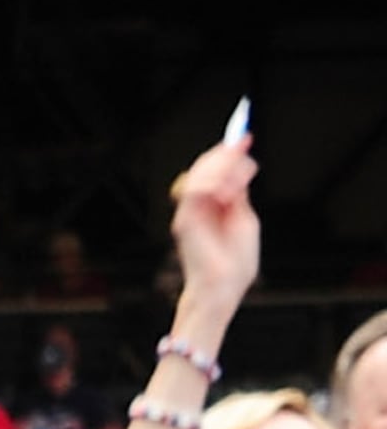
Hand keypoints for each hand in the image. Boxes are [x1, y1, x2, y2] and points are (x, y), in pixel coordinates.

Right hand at [167, 123, 260, 343]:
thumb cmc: (235, 266)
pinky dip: (211, 182)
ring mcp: (189, 212)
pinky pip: (193, 189)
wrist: (222, 289)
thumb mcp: (245, 218)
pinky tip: (226, 192)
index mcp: (214, 205)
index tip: (245, 138)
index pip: (217, 169)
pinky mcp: (184, 220)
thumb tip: (239, 166)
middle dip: (227, 154)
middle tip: (242, 149)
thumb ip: (239, 194)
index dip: (230, 151)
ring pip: (199, 171)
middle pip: (206, 164)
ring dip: (221, 168)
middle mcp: (199, 205)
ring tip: (236, 186)